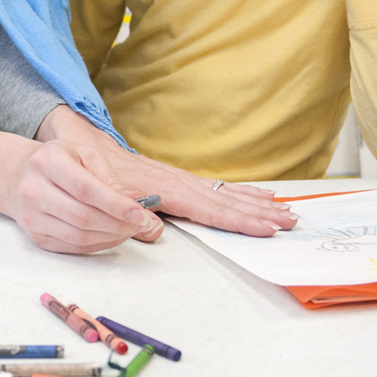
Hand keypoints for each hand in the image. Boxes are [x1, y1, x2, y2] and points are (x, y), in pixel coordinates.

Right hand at [7, 141, 165, 253]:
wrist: (18, 176)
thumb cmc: (59, 162)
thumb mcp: (84, 155)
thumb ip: (109, 177)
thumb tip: (134, 202)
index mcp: (48, 161)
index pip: (86, 189)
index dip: (116, 205)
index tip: (140, 214)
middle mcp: (33, 189)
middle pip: (83, 217)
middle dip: (118, 224)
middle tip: (140, 223)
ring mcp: (31, 216)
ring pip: (78, 236)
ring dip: (111, 237)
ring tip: (128, 229)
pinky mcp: (35, 236)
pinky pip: (72, 247)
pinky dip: (97, 244)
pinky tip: (111, 235)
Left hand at [78, 145, 294, 236]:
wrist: (84, 145)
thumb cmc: (94, 172)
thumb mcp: (105, 193)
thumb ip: (129, 214)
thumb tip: (155, 232)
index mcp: (166, 189)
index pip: (210, 209)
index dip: (239, 221)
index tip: (266, 228)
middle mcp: (180, 183)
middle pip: (228, 201)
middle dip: (261, 213)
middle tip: (292, 221)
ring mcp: (182, 180)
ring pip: (227, 193)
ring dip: (257, 203)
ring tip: (287, 210)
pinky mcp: (181, 179)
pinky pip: (218, 187)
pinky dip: (242, 192)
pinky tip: (261, 196)